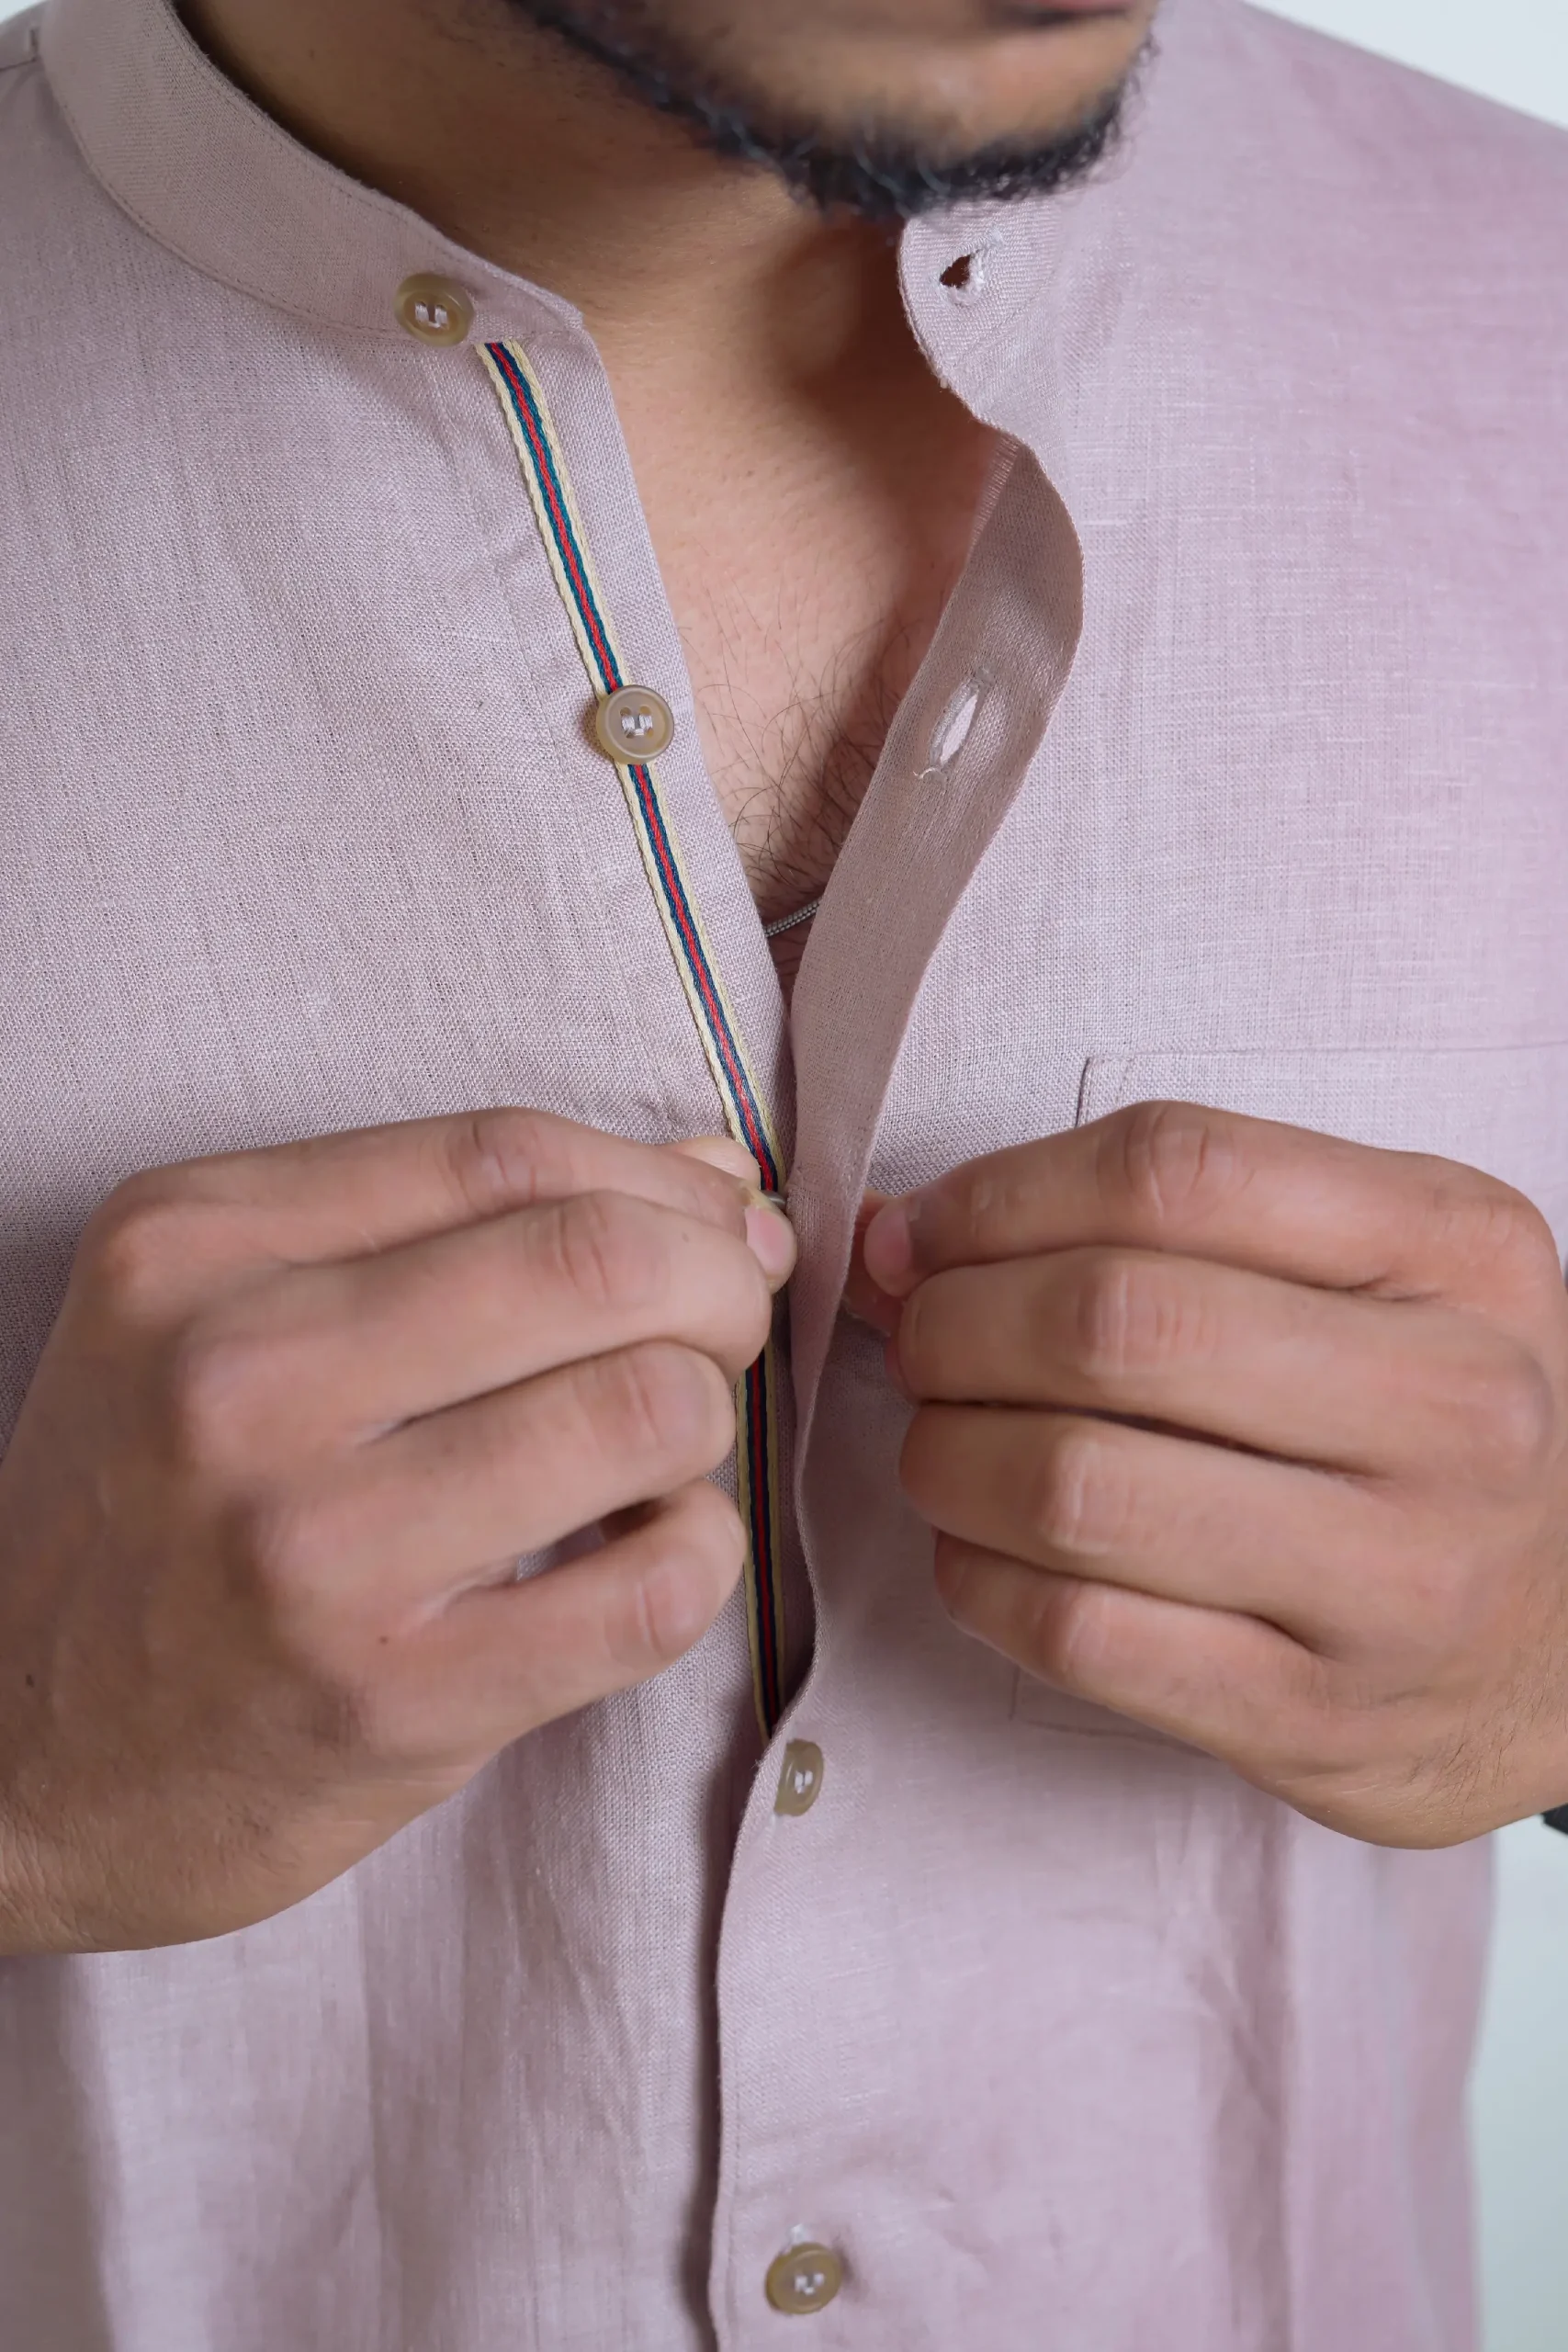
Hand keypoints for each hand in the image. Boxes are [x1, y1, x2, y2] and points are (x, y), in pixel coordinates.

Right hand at [0, 1112, 793, 1952]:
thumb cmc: (142, 1520)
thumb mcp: (216, 1317)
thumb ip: (445, 1223)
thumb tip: (701, 1168)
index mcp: (194, 1247)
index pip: (507, 1153)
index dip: (660, 1181)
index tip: (716, 1219)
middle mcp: (238, 1377)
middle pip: (595, 1262)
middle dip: (719, 1284)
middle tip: (724, 1329)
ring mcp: (310, 1547)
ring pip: (645, 1411)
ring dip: (705, 1423)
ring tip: (662, 1455)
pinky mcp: (387, 1699)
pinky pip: (650, 1589)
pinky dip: (701, 1553)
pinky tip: (651, 1552)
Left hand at [857, 1102, 1567, 1847]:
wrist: (1561, 1651)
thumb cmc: (1419, 1428)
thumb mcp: (1366, 1270)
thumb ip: (1160, 1223)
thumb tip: (899, 1232)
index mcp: (1462, 1252)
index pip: (1180, 1172)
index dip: (1002, 1195)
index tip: (929, 1231)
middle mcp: (1455, 1409)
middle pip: (1113, 1322)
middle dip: (955, 1323)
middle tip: (921, 1341)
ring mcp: (1394, 1581)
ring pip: (1071, 1485)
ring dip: (947, 1455)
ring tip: (946, 1447)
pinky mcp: (1315, 1718)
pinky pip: (1076, 1633)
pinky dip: (977, 1579)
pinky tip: (985, 1552)